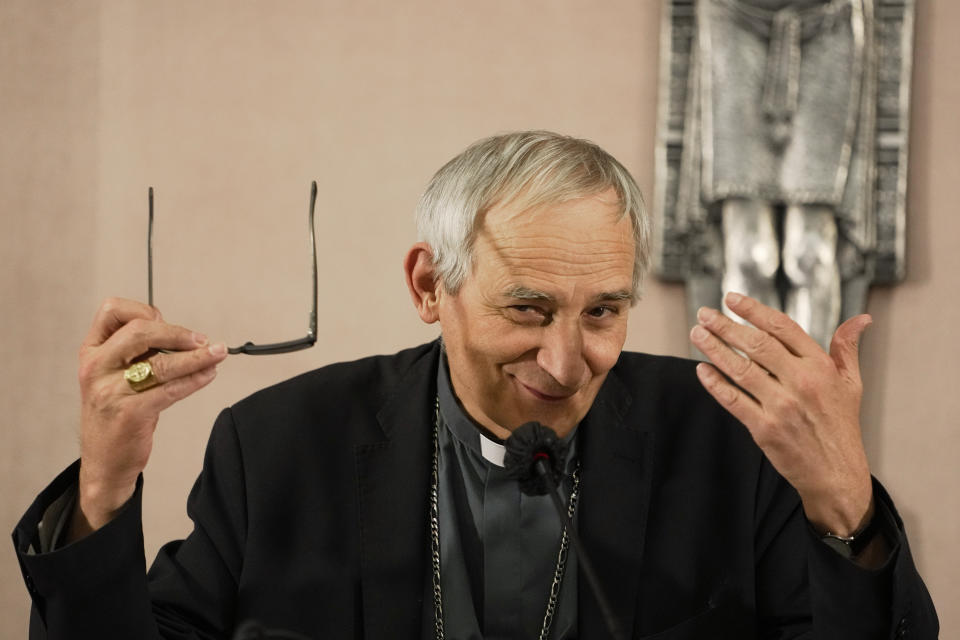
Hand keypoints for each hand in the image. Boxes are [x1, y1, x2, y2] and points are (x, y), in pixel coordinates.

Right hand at [71, 298, 228, 538]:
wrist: (104, 461)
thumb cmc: (116, 413)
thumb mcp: (113, 374)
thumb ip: (137, 351)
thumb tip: (181, 334)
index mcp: (91, 352)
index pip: (112, 311)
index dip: (143, 310)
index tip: (166, 321)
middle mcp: (96, 367)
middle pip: (140, 332)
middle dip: (178, 333)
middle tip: (203, 340)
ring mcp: (111, 391)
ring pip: (162, 363)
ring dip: (197, 357)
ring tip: (218, 354)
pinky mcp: (130, 413)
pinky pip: (171, 389)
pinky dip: (195, 380)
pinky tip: (209, 374)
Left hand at [690, 292, 873, 536]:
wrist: (836, 474)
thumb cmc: (841, 425)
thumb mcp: (851, 383)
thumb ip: (847, 348)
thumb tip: (861, 319)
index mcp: (820, 366)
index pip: (782, 327)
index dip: (753, 310)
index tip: (731, 299)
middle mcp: (800, 382)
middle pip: (756, 344)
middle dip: (725, 326)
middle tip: (704, 313)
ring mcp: (781, 406)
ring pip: (740, 369)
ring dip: (714, 349)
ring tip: (697, 334)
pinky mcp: (764, 428)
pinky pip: (733, 400)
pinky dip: (715, 384)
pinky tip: (702, 370)